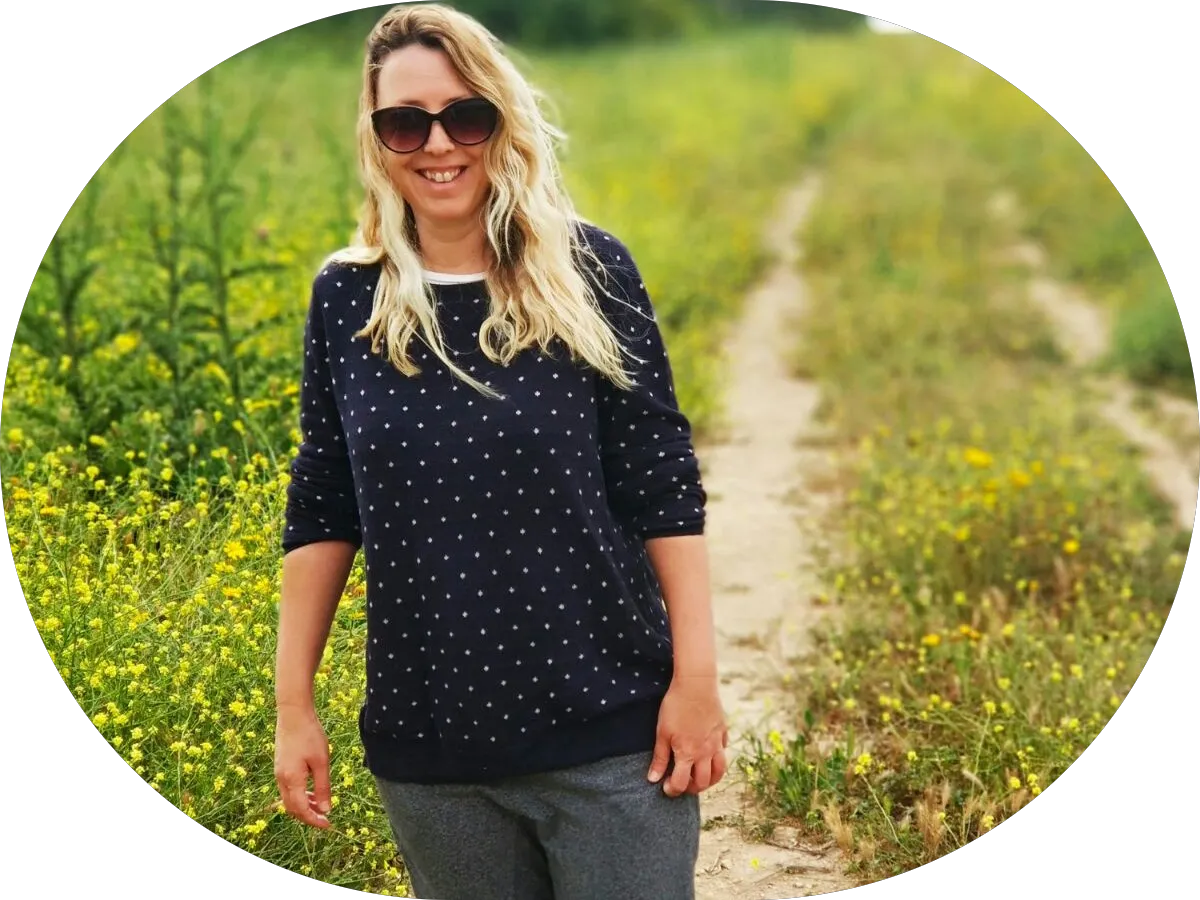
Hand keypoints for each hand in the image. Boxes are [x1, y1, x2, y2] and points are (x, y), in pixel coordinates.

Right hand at [274, 703, 333, 828]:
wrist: (293, 713)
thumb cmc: (310, 735)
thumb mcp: (321, 762)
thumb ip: (323, 787)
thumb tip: (325, 810)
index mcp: (291, 780)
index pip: (301, 810)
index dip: (314, 820)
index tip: (328, 824)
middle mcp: (281, 779)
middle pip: (292, 808)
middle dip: (308, 816)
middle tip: (325, 818)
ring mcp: (278, 773)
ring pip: (289, 799)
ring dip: (304, 806)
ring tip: (321, 805)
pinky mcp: (280, 766)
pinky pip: (288, 789)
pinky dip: (300, 795)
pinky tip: (312, 791)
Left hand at [648, 674, 728, 796]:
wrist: (696, 685)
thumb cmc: (676, 706)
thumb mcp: (662, 732)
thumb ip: (660, 758)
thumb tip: (653, 779)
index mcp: (687, 754)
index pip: (682, 784)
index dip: (672, 790)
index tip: (666, 787)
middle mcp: (705, 753)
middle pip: (703, 783)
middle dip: (691, 788)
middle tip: (681, 783)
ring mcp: (716, 744)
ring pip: (718, 772)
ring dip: (709, 780)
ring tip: (698, 777)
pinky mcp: (723, 733)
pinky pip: (723, 753)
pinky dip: (717, 761)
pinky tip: (709, 756)